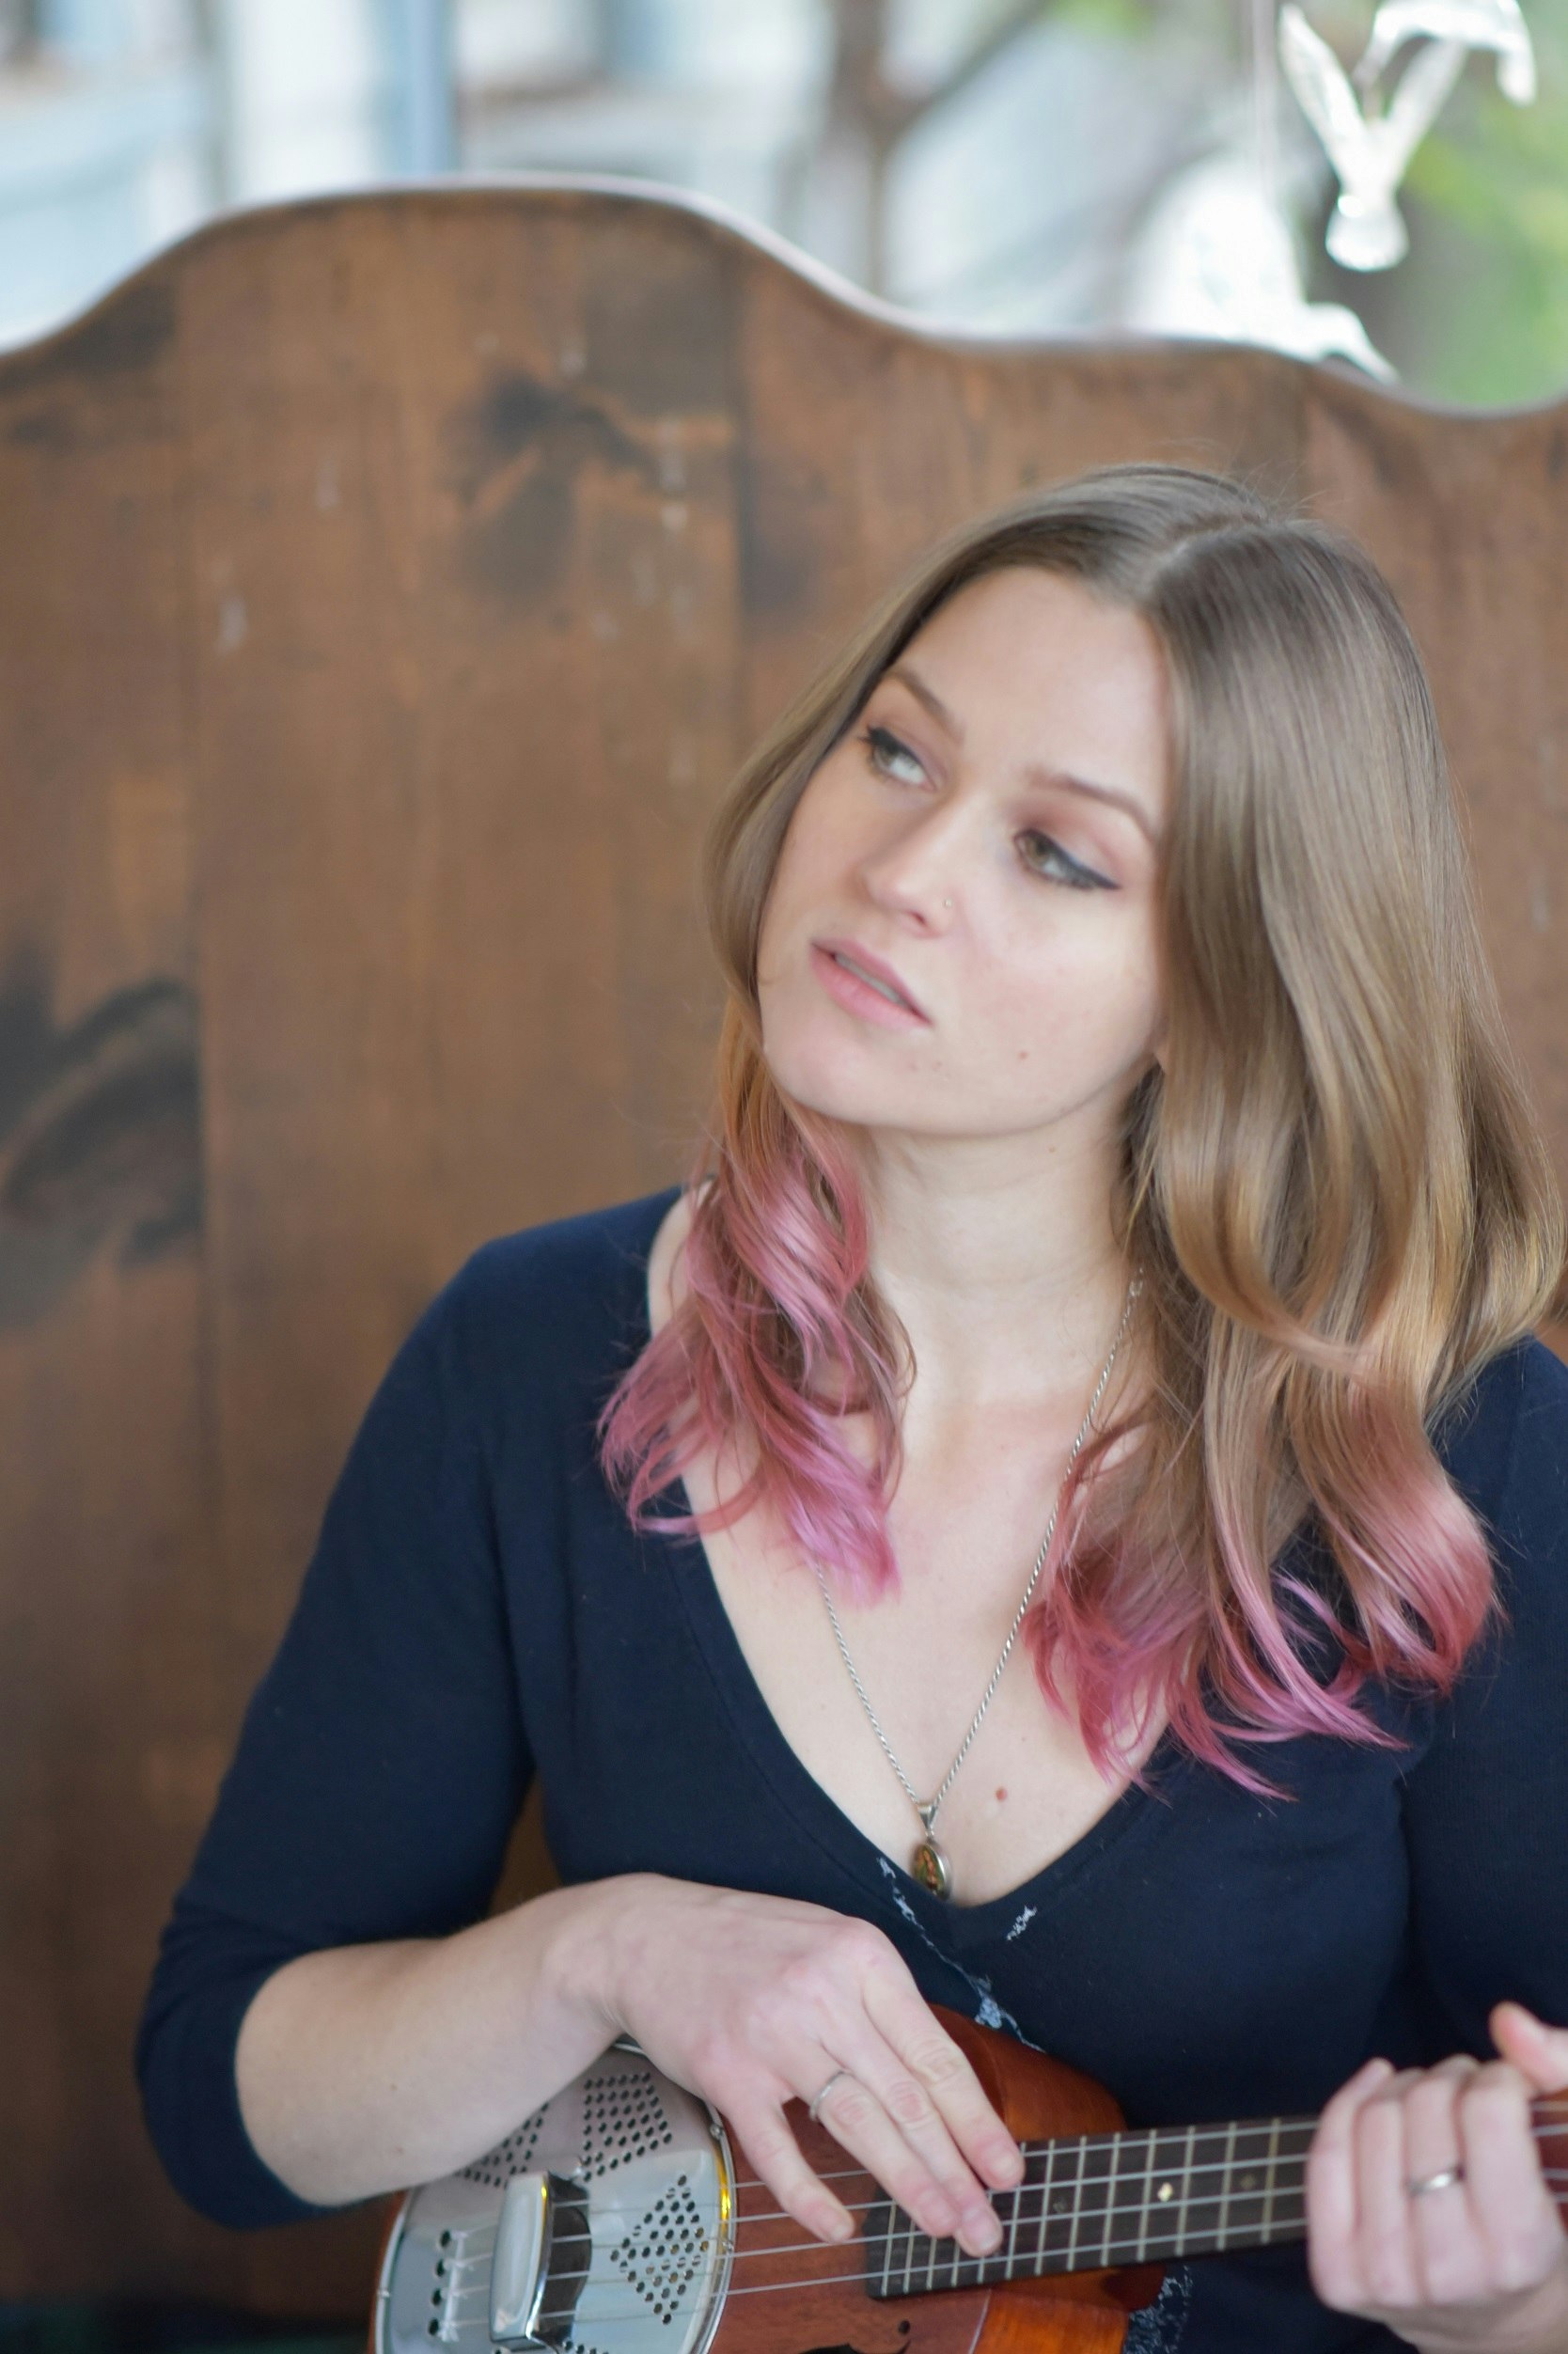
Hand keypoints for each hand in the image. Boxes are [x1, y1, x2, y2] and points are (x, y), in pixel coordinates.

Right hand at [584, 1874, 1023, 2255]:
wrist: (646, 1935)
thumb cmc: (748, 1943)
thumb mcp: (827, 1942)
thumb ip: (879, 2003)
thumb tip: (939, 2083)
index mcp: (861, 1955)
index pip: (933, 2053)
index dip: (975, 2120)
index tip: (1006, 2170)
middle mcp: (823, 1989)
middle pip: (904, 2096)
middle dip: (954, 2169)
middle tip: (984, 2223)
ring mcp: (773, 2031)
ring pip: (856, 2121)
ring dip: (907, 2183)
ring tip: (941, 2224)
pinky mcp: (727, 2069)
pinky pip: (776, 2148)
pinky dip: (809, 2193)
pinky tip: (839, 2223)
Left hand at [1305, 2003, 1567, 2350]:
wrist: (1496, 2325)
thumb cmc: (1543, 2230)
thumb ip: (1558, 2076)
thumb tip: (1507, 2019)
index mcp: (1519, 2250)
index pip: (1487, 2111)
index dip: (1498, 2078)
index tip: (1508, 2090)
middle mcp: (1447, 2270)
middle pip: (1427, 2105)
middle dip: (1454, 2080)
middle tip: (1471, 2094)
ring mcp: (1384, 2274)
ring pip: (1374, 2117)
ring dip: (1407, 2087)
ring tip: (1435, 2104)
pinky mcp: (1336, 2272)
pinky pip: (1324, 2152)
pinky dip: (1352, 2100)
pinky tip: (1381, 2086)